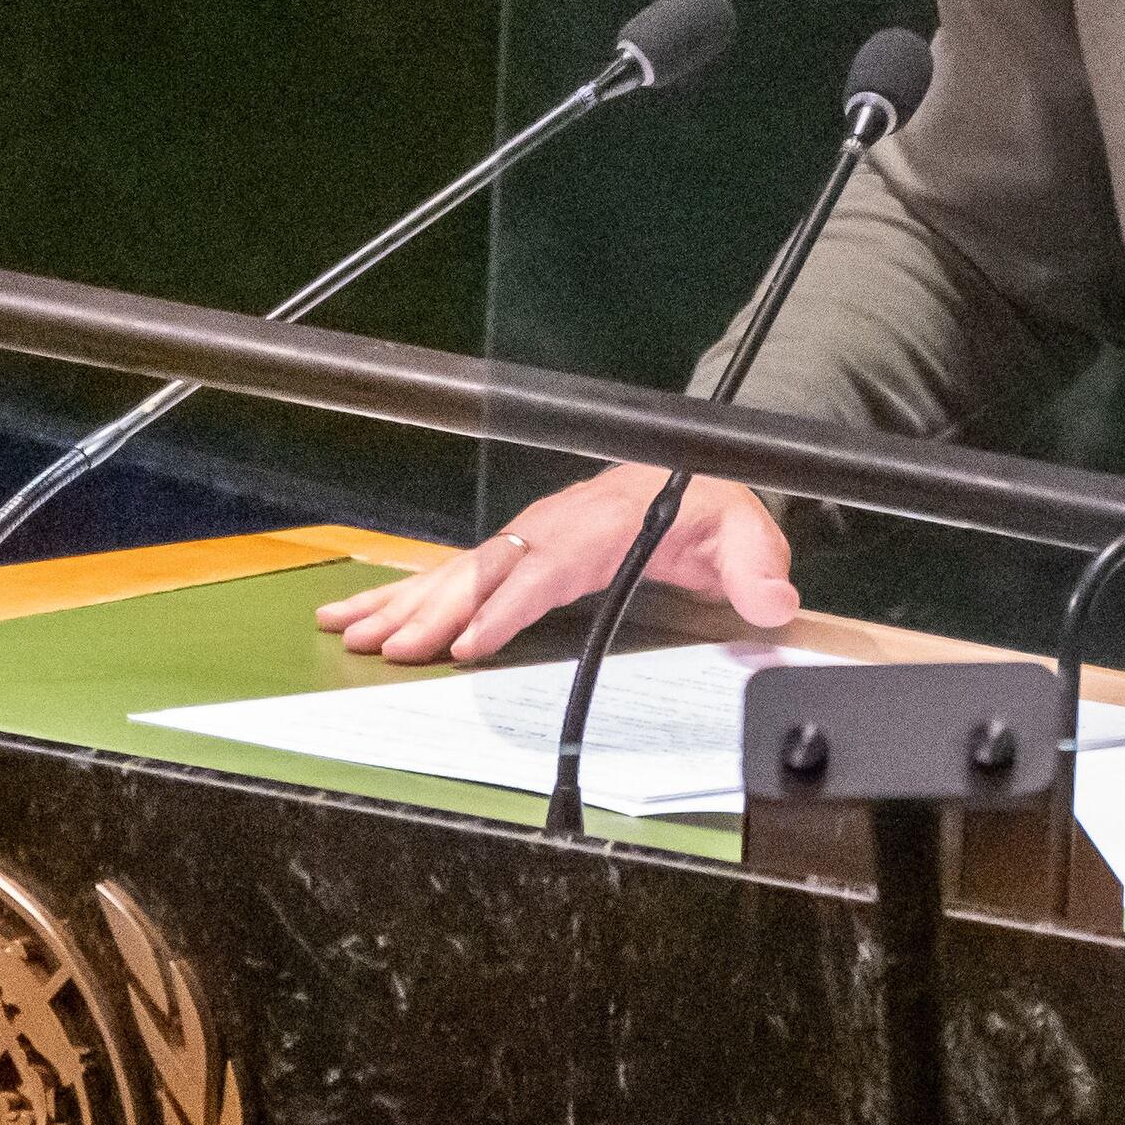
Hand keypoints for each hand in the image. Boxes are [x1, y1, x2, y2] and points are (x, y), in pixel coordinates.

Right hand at [315, 465, 799, 663]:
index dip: (506, 605)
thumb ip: (758, 568)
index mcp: (606, 521)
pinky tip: (365, 614)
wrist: (698, 477)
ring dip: (404, 600)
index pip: (547, 567)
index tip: (467, 640)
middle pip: (487, 569)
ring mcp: (533, 536)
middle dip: (435, 609)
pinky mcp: (520, 553)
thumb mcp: (749, 531)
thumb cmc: (714, 507)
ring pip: (460, 570)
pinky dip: (407, 593)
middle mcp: (557, 525)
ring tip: (350, 629)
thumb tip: (774, 601)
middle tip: (389, 647)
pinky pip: (459, 574)